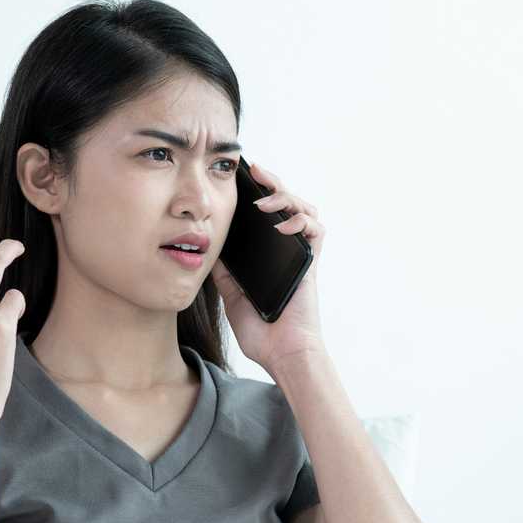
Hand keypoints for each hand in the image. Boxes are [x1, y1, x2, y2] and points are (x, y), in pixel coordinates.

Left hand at [210, 161, 327, 375]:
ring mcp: (301, 254)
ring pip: (304, 209)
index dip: (257, 192)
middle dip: (272, 182)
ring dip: (286, 197)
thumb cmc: (260, 329)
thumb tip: (206, 243)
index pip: (266, 213)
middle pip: (287, 203)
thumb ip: (224, 268)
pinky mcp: (312, 263)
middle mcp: (287, 250)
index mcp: (269, 254)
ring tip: (264, 200)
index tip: (239, 178)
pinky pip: (315, 231)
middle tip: (255, 170)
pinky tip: (283, 225)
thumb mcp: (230, 292)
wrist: (281, 352)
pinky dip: (301, 221)